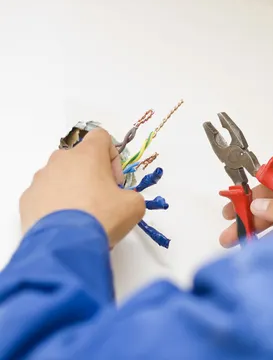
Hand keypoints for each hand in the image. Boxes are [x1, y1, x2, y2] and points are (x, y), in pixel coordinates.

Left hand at [20, 128, 145, 246]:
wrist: (65, 244)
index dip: (112, 157)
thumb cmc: (101, 216)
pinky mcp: (28, 198)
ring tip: (83, 216)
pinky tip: (66, 223)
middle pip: (80, 158)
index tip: (115, 181)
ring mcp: (41, 178)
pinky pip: (45, 195)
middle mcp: (61, 160)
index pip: (101, 136)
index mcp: (87, 154)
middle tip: (102, 200)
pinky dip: (56, 205)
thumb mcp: (134, 205)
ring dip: (73, 190)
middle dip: (92, 176)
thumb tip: (123, 200)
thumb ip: (131, 194)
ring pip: (61, 176)